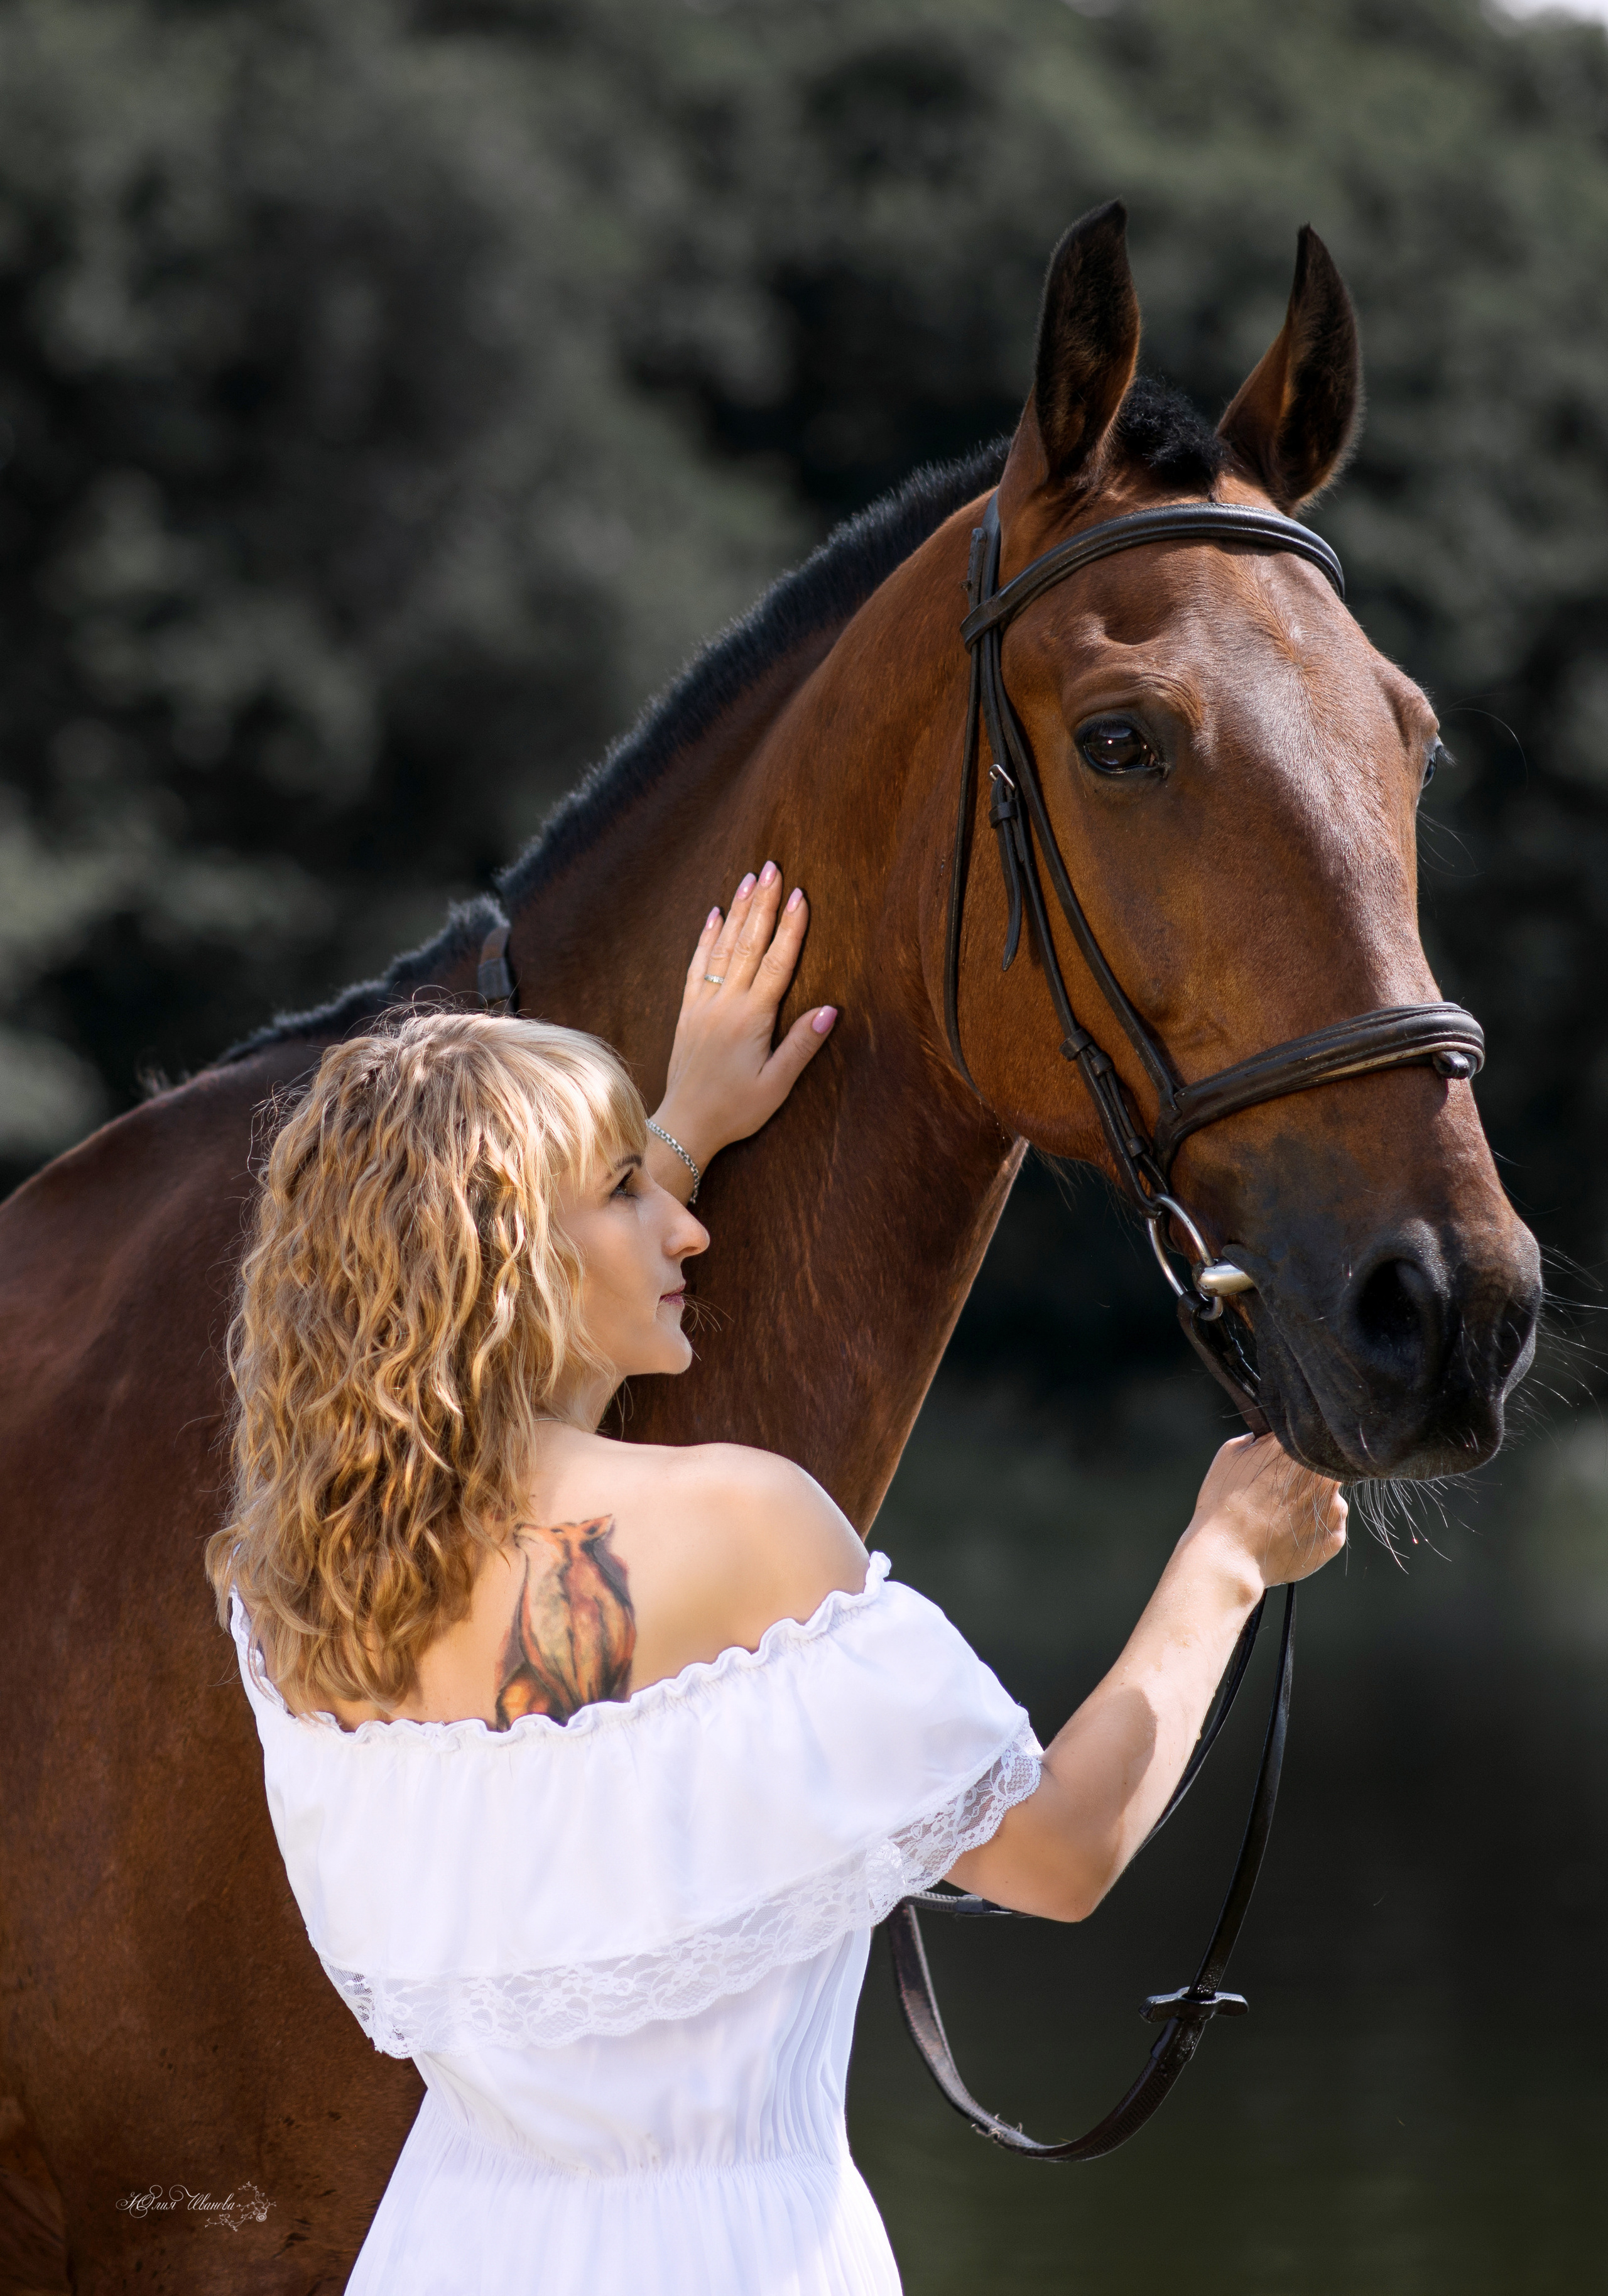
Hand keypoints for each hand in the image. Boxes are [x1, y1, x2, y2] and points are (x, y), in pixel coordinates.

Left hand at [646, 863, 836, 1196]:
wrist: (686, 1124)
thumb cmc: (736, 1109)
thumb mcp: (776, 1084)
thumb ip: (801, 1045)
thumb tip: (831, 1010)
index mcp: (751, 1018)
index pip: (777, 962)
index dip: (791, 928)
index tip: (801, 895)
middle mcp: (725, 1004)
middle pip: (748, 943)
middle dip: (764, 904)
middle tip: (773, 869)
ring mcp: (703, 1004)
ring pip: (723, 947)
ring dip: (738, 911)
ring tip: (749, 879)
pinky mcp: (688, 1012)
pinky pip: (697, 966)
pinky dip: (706, 938)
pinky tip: (714, 916)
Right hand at [1182, 1434, 1346, 1591]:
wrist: (1229, 1554)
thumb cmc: (1223, 1502)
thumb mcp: (1232, 1453)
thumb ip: (1261, 1438)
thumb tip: (1273, 1437)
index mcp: (1299, 1447)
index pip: (1308, 1438)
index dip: (1295, 1449)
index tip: (1281, 1461)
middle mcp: (1325, 1472)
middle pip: (1323, 1467)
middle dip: (1306, 1476)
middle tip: (1279, 1492)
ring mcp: (1334, 1506)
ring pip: (1328, 1497)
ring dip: (1311, 1502)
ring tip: (1280, 1518)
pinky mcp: (1335, 1536)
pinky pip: (1329, 1525)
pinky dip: (1313, 1528)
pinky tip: (1287, 1534)